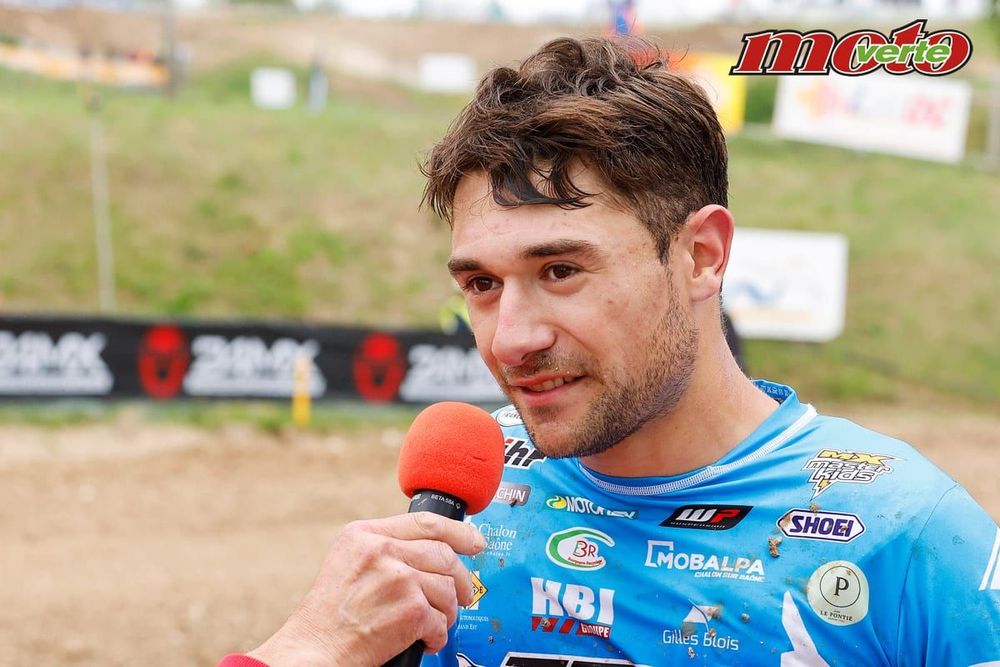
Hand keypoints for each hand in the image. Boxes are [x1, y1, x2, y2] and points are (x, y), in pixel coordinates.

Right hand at [246, 512, 484, 666]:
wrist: (314, 650)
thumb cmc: (328, 616)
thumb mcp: (348, 563)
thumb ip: (382, 549)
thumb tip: (430, 550)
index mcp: (365, 535)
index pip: (425, 523)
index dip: (458, 531)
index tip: (475, 540)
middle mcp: (381, 551)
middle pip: (443, 554)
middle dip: (462, 577)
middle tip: (465, 593)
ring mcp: (398, 579)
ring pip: (447, 588)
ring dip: (448, 610)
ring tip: (436, 622)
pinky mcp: (411, 610)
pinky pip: (441, 620)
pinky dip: (438, 635)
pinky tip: (425, 640)